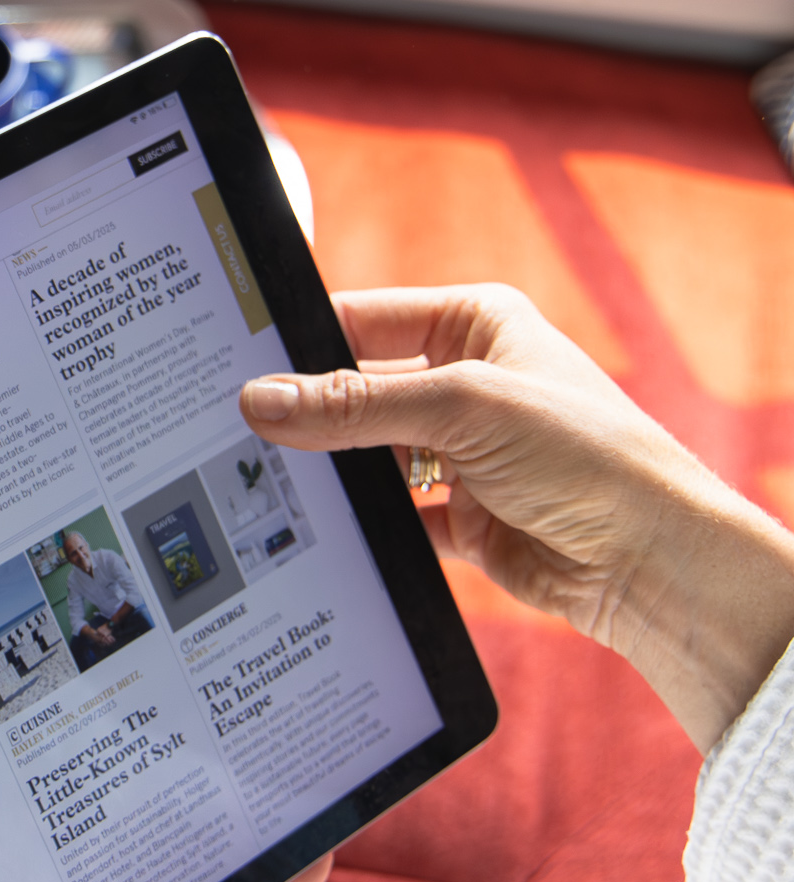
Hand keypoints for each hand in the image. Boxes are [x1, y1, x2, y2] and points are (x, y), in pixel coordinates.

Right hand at [242, 285, 793, 753]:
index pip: (361, 320)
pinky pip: (388, 519)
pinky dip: (358, 529)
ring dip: (329, 477)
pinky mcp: (460, 518)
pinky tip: (314, 535)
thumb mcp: (461, 410)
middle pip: (355, 393)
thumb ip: (353, 407)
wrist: (650, 560)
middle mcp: (465, 383)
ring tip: (261, 486)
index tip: (231, 367)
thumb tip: (261, 401)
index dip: (298, 342)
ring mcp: (460, 454)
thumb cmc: (586, 456)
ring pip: (366, 460)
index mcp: (473, 324)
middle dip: (305, 417)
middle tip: (230, 435)